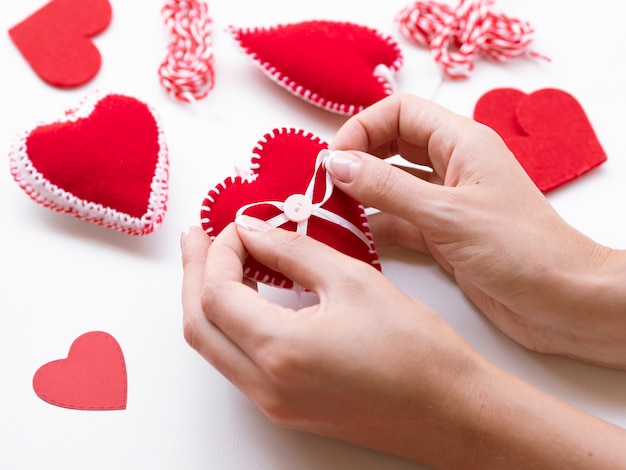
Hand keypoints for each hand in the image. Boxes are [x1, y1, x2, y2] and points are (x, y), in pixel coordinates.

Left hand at [181, 222, 625, 467]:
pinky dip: (233, 325)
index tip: (240, 225)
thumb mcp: (352, 281)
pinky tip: (248, 298)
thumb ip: (293, 251)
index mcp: (281, 352)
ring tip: (220, 262)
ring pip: (215, 348)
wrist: (451, 410)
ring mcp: (274, 405)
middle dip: (194, 275)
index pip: (218, 293)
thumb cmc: (417, 349)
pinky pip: (239, 364)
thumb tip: (255, 231)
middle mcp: (267, 387)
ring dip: (209, 301)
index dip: (220, 252)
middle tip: (198, 238)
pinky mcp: (288, 409)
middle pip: (200, 325)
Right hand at [328, 93, 625, 368]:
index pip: (399, 112)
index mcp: (461, 143)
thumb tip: (336, 163)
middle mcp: (451, 166)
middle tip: (325, 184)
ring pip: (391, 184)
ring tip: (329, 210)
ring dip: (361, 194)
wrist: (562, 301)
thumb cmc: (520, 249)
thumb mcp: (446, 213)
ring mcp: (445, 201)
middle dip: (357, 158)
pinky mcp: (441, 234)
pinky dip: (374, 226)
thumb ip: (387, 188)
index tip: (334, 159)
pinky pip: (398, 220)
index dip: (363, 128)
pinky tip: (351, 237)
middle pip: (391, 145)